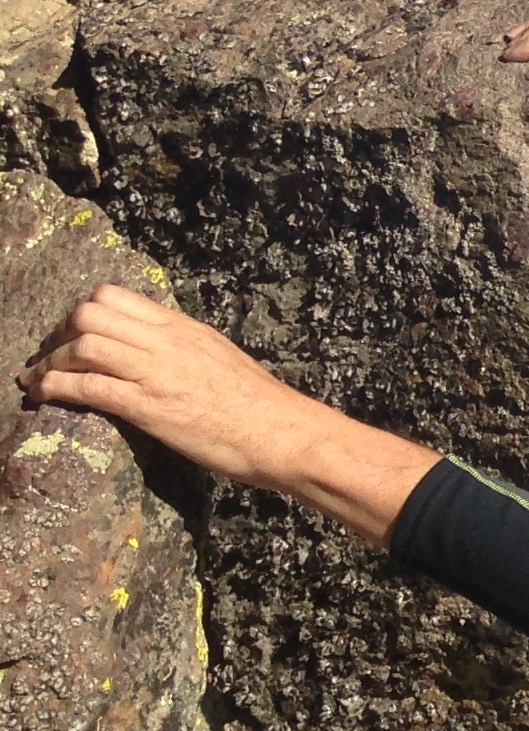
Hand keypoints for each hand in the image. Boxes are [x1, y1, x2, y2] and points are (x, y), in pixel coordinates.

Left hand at [20, 286, 437, 545]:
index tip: (75, 335)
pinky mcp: (148, 406)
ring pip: (83, 343)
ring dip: (51, 361)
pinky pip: (87, 385)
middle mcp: (166, 342)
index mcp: (184, 328)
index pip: (116, 296)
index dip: (84, 312)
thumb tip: (160, 352)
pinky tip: (44, 395)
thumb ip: (187, 349)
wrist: (285, 434)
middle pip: (90, 312)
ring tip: (40, 380)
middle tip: (55, 358)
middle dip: (61, 333)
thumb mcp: (223, 359)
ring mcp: (156, 373)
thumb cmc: (262, 408)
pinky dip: (54, 387)